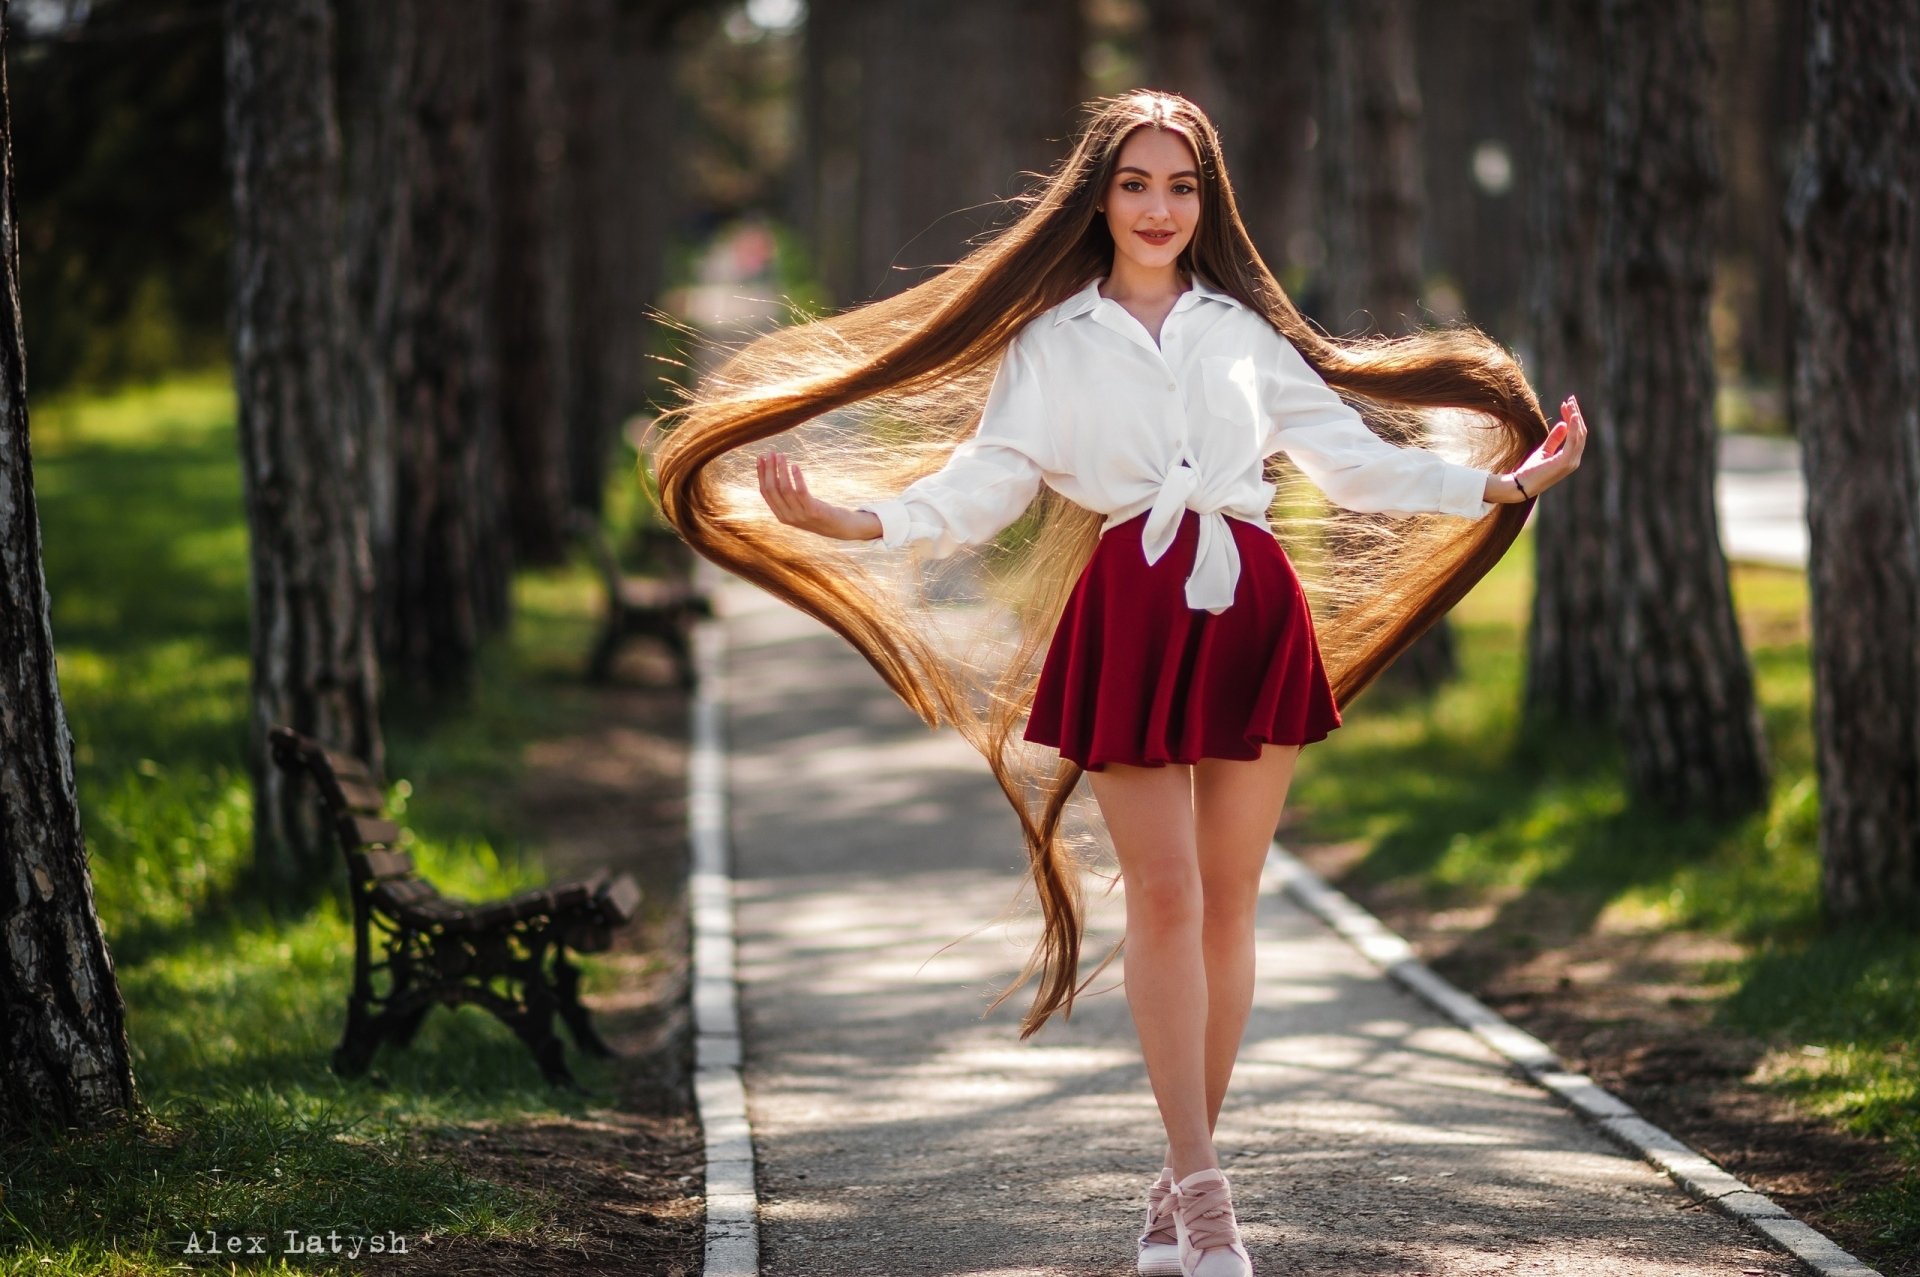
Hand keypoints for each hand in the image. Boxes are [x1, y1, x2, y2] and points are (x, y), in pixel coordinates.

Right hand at [756, 448, 881, 539]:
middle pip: (772, 489)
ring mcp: (800, 516)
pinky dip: (797, 478)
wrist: (842, 527)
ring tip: (782, 455)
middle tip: (771, 453)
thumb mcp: (799, 507)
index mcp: (781, 515)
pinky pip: (801, 492)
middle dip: (769, 469)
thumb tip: (775, 474)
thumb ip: (787, 497)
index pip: (765, 492)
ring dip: (781, 470)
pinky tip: (795, 466)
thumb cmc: (819, 513)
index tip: (761, 458)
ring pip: (784, 489)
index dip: (761, 474)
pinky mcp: (814, 512)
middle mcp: (787, 517)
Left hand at [1500, 394, 1588, 501]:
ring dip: (1575, 417)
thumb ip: (1555, 439)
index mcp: (1570, 458)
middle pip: (1580, 433)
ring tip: (1571, 403)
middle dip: (1576, 414)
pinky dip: (1574, 428)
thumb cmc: (1531, 470)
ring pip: (1579, 435)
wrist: (1520, 484)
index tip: (1566, 404)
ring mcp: (1571, 462)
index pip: (1577, 435)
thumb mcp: (1544, 450)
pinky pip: (1573, 441)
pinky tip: (1572, 416)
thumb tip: (1563, 424)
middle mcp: (1574, 460)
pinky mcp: (1565, 462)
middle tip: (1570, 399)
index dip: (1573, 419)